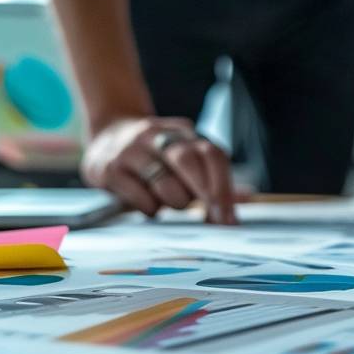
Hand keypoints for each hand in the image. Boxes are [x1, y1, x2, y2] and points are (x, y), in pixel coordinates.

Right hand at [81, 116, 236, 222]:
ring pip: (163, 181)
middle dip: (206, 193)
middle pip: (187, 160)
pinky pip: (139, 196)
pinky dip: (150, 208)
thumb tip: (246, 196)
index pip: (212, 154)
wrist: (106, 134)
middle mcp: (157, 135)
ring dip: (175, 201)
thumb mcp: (183, 156)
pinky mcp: (109, 168)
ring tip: (173, 202)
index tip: (229, 218)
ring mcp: (131, 149)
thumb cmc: (155, 156)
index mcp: (183, 133)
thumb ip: (212, 176)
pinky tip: (149, 205)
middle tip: (214, 220)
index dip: (224, 186)